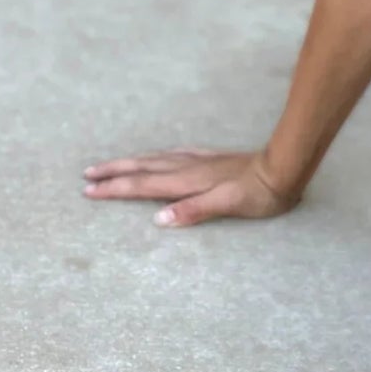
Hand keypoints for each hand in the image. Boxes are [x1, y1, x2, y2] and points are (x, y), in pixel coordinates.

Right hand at [82, 148, 297, 227]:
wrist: (283, 169)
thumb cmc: (258, 194)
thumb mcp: (227, 205)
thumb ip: (193, 210)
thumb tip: (158, 218)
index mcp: (187, 181)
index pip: (142, 185)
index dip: (115, 188)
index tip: (88, 191)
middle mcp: (188, 167)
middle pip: (143, 167)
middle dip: (114, 171)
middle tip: (87, 174)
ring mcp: (200, 160)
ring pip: (156, 158)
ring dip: (131, 161)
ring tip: (112, 164)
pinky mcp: (212, 158)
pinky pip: (175, 153)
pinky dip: (159, 155)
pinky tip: (161, 154)